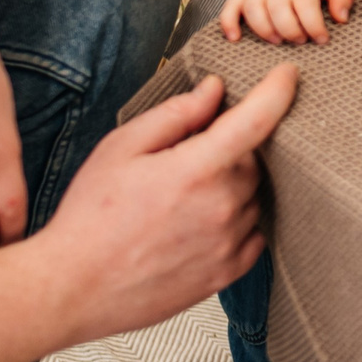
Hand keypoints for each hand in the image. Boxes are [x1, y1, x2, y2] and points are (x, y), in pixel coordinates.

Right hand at [48, 67, 297, 341]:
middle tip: (187, 155)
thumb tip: (213, 91)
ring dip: (233, 184)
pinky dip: (238, 219)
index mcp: (196, 170)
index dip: (278, 90)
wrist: (74, 286)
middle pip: (254, 158)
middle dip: (230, 147)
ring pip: (254, 195)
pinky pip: (254, 233)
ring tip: (183, 196)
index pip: (258, 120)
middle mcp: (222, 208)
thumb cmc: (90, 217)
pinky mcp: (226, 274)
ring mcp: (228, 244)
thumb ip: (175, 115)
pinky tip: (200, 220)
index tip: (287, 75)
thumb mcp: (122, 148)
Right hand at [221, 0, 353, 44]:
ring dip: (264, 29)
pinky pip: (229, 8)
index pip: (306, 5)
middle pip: (278, 9)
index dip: (315, 26)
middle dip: (290, 30)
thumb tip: (342, 18)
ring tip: (276, 40)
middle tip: (300, 41)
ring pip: (253, 9)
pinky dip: (228, 23)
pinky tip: (235, 38)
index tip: (322, 39)